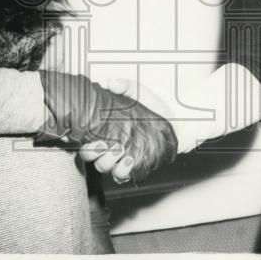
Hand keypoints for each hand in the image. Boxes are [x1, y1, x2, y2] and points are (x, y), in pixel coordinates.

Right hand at [37, 71, 176, 180]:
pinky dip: (123, 171)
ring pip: (105, 168)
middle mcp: (110, 146)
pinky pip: (122, 176)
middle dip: (94, 154)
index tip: (90, 138)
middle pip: (92, 158)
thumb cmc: (154, 105)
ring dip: (109, 162)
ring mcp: (121, 158)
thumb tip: (111, 83)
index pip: (86, 142)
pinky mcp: (135, 166)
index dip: (85, 144)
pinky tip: (130, 159)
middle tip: (104, 145)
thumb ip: (124, 86)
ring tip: (120, 151)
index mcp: (106, 131)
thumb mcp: (137, 92)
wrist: (176, 118)